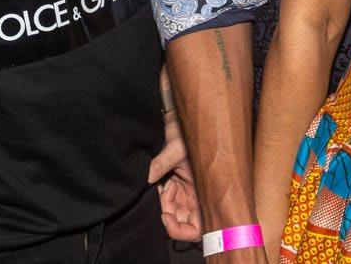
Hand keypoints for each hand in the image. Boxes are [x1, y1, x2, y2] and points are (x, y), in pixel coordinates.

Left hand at [149, 114, 200, 240]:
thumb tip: (146, 179)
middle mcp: (197, 197)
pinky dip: (161, 194)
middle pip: (182, 223)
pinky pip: (167, 199)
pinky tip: (162, 179)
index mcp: (204, 192)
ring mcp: (187, 193)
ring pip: (172, 212)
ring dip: (163, 202)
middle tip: (163, 193)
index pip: (198, 229)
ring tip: (164, 182)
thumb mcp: (176, 147)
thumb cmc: (190, 132)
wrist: (186, 120)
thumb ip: (161, 164)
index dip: (181, 231)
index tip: (165, 216)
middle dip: (168, 214)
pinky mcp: (178, 185)